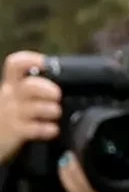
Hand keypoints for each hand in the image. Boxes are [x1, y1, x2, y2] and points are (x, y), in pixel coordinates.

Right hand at [0, 50, 60, 164]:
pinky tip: (54, 129)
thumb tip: (57, 87)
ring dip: (48, 108)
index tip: (46, 62)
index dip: (30, 60)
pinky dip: (46, 129)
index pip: (15, 65)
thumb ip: (31, 91)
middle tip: (57, 94)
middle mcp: (11, 97)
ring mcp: (13, 114)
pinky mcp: (16, 131)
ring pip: (32, 107)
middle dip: (45, 88)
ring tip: (56, 111)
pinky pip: (33, 129)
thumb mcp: (14, 98)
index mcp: (11, 85)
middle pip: (28, 86)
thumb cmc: (9, 117)